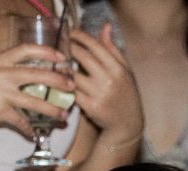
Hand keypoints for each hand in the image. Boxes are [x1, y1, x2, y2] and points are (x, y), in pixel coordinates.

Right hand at [0, 42, 77, 137]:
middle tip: (71, 86)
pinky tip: (34, 134)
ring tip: (63, 116)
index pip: (25, 49)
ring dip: (51, 110)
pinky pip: (21, 121)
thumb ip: (8, 70)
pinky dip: (29, 129)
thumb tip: (35, 74)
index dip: (46, 52)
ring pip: (33, 100)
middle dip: (57, 80)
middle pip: (35, 73)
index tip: (62, 57)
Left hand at [68, 25, 142, 144]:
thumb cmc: (125, 94)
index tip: (71, 33)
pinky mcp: (90, 107)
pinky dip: (66, 85)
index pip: (95, 46)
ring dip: (64, 67)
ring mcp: (99, 94)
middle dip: (69, 48)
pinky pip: (72, 91)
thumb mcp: (124, 70)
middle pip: (82, 57)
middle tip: (62, 45)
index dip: (80, 36)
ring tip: (61, 62)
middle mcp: (109, 80)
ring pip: (73, 74)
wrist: (127, 125)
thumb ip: (113, 49)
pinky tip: (62, 80)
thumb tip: (105, 27)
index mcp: (118, 69)